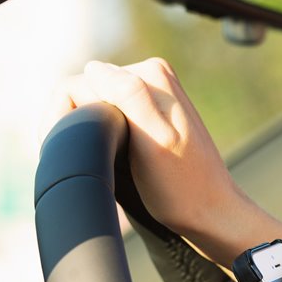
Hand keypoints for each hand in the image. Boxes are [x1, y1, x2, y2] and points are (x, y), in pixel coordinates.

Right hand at [42, 58, 247, 246]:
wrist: (211, 213)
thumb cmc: (182, 188)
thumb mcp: (153, 140)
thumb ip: (127, 95)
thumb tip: (93, 69)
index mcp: (150, 74)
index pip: (81, 82)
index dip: (69, 117)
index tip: (76, 153)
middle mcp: (150, 75)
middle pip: (86, 90)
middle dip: (79, 123)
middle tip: (89, 162)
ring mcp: (150, 94)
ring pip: (94, 104)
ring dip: (89, 130)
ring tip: (100, 163)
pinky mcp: (149, 113)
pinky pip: (109, 114)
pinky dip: (101, 135)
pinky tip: (109, 158)